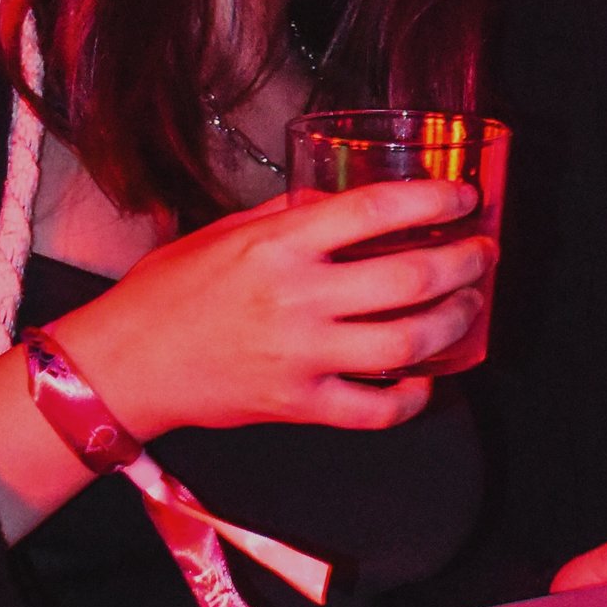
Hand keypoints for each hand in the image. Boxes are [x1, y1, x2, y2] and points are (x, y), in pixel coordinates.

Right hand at [43, 177, 492, 441]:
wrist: (123, 366)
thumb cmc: (170, 291)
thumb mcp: (226, 231)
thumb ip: (290, 213)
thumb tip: (345, 199)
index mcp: (279, 244)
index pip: (376, 209)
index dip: (434, 201)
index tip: (464, 197)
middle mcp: (297, 298)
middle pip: (410, 278)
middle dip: (465, 262)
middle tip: (483, 252)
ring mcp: (302, 356)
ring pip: (407, 343)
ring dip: (454, 322)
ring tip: (469, 305)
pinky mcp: (299, 405)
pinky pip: (376, 408)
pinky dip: (413, 396)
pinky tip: (426, 377)